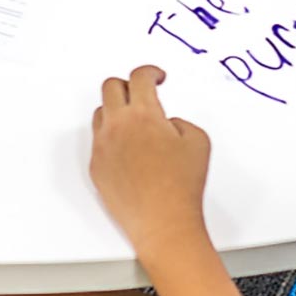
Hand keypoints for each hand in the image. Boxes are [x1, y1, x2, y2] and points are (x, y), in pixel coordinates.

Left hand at [86, 65, 213, 248]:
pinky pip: (99, 142)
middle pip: (111, 87)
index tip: (157, 77)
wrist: (163, 223)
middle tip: (141, 93)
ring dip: (117, 111)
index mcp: (143, 115)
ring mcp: (102, 148)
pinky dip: (112, 139)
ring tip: (135, 124)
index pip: (139, 77)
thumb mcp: (198, 141)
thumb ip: (181, 122)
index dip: (151, 72)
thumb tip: (167, 124)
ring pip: (101, 114)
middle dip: (128, 85)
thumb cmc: (181, 187)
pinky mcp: (97, 168)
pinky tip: (129, 150)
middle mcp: (117, 127)